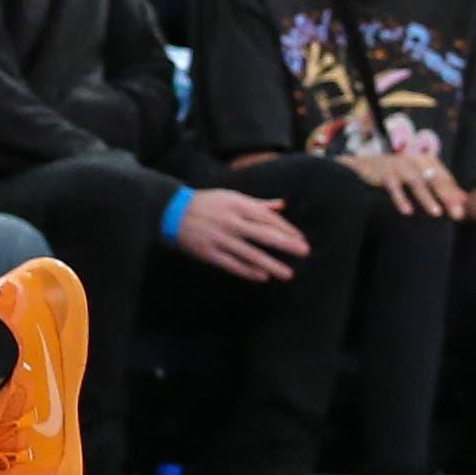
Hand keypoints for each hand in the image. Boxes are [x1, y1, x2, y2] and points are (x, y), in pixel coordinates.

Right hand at [175, 188, 313, 282]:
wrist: (171, 211)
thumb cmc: (205, 203)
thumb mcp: (231, 197)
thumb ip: (257, 204)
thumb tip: (282, 205)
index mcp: (237, 205)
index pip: (268, 218)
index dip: (287, 228)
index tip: (301, 238)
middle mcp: (231, 222)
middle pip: (263, 234)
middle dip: (286, 244)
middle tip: (304, 252)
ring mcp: (220, 238)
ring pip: (250, 253)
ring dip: (271, 264)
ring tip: (288, 274)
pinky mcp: (208, 253)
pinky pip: (232, 264)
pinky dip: (248, 271)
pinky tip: (263, 277)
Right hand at [346, 149, 466, 217]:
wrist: (365, 164)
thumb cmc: (397, 172)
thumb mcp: (421, 176)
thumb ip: (442, 186)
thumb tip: (464, 198)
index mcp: (427, 160)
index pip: (444, 178)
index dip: (454, 194)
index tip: (462, 210)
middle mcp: (415, 160)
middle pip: (435, 179)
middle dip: (446, 197)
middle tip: (456, 214)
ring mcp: (400, 166)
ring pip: (417, 183)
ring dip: (427, 198)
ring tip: (437, 213)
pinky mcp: (385, 173)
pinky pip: (395, 187)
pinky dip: (401, 199)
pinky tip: (407, 211)